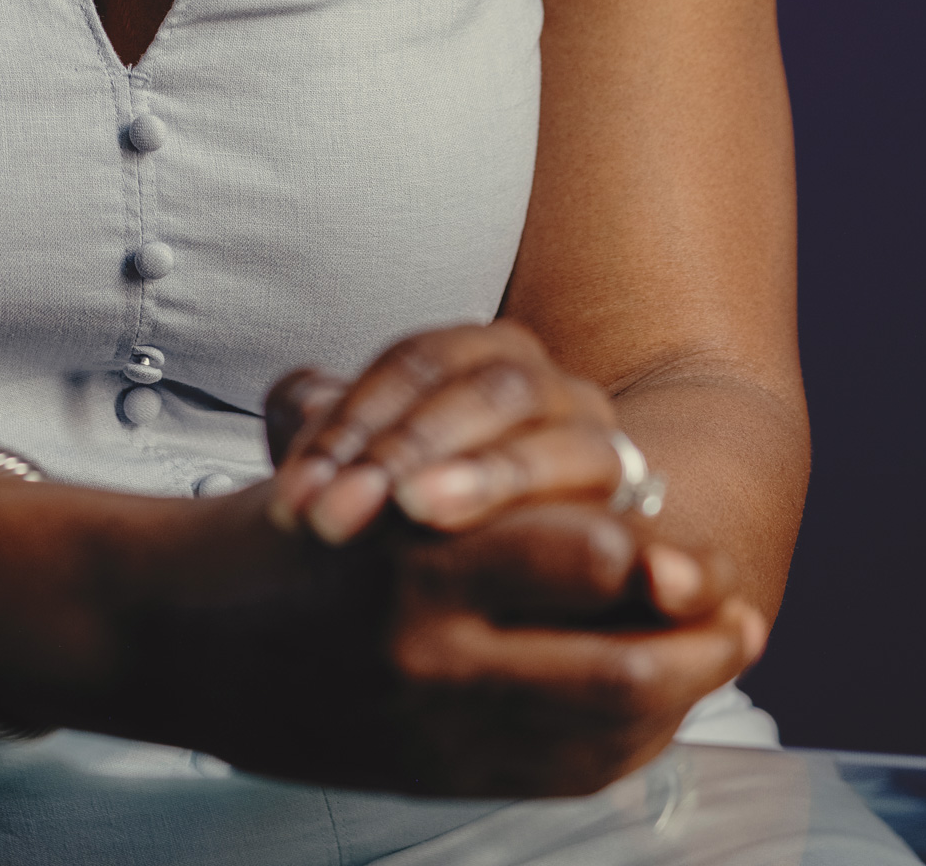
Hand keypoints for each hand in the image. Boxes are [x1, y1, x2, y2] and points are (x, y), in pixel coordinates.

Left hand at [265, 321, 653, 544]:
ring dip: (482, 480)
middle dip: (404, 450)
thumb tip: (298, 409)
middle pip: (482, 395)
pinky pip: (617, 524)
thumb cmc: (417, 500)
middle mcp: (547, 388)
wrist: (527, 549)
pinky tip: (555, 573)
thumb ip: (322, 432)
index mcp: (482, 353)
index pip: (417, 365)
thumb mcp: (362, 464)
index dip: (353, 420)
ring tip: (417, 511)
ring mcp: (594, 447)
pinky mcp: (628, 518)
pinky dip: (592, 545)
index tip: (297, 492)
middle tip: (337, 512)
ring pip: (549, 447)